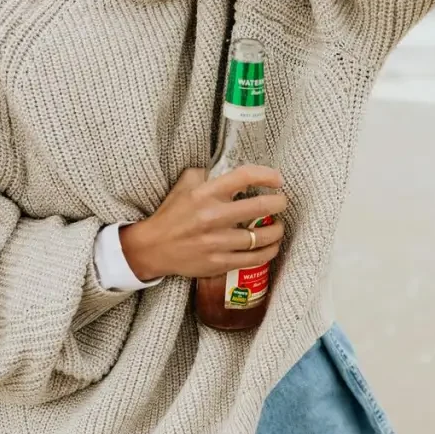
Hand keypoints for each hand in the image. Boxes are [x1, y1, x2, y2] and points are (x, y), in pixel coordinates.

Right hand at [119, 165, 285, 279]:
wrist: (153, 248)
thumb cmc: (172, 213)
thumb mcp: (184, 185)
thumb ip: (207, 174)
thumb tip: (231, 170)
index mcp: (205, 193)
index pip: (243, 177)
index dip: (266, 175)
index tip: (277, 179)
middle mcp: (212, 216)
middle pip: (259, 207)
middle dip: (278, 203)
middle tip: (281, 202)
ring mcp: (216, 242)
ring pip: (260, 237)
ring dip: (276, 230)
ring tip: (279, 226)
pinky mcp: (218, 263)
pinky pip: (253, 259)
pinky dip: (269, 251)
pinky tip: (272, 246)